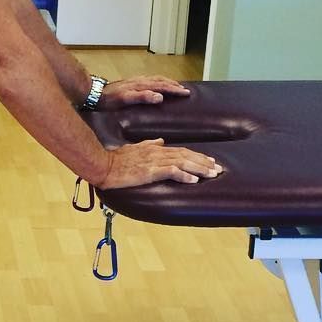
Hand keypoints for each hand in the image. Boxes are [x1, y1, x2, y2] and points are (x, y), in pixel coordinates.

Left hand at [97, 76, 189, 109]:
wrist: (95, 93)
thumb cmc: (109, 100)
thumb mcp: (126, 99)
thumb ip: (142, 97)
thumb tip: (160, 97)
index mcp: (141, 85)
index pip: (162, 86)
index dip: (175, 90)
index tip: (186, 93)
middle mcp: (140, 81)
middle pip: (161, 80)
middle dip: (174, 85)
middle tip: (185, 90)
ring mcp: (135, 81)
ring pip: (155, 79)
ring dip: (166, 82)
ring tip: (174, 85)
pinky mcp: (130, 83)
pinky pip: (149, 80)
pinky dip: (157, 81)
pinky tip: (155, 85)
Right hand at [98, 138, 222, 189]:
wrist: (102, 164)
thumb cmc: (115, 159)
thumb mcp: (134, 148)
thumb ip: (148, 144)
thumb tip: (161, 141)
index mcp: (155, 149)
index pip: (181, 151)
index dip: (197, 156)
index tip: (209, 161)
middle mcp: (158, 153)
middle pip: (186, 156)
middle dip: (204, 162)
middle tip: (218, 169)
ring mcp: (154, 162)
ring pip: (183, 163)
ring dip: (199, 169)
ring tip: (212, 174)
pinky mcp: (149, 171)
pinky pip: (170, 172)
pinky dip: (183, 175)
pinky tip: (193, 180)